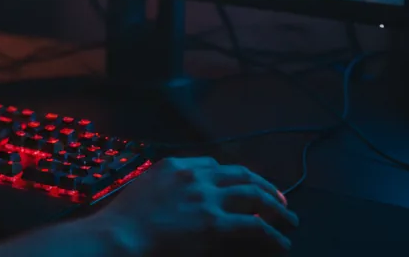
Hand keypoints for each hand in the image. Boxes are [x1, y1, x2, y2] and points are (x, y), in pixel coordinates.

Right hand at [96, 156, 297, 255]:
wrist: (119, 236)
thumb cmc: (123, 221)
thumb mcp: (143, 188)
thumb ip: (166, 185)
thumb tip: (183, 195)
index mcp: (176, 165)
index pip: (214, 164)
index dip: (234, 176)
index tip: (243, 184)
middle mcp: (196, 177)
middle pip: (241, 175)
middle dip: (264, 186)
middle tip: (279, 199)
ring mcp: (207, 199)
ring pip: (254, 196)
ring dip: (277, 208)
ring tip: (289, 219)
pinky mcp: (215, 224)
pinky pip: (255, 226)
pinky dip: (273, 235)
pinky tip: (281, 242)